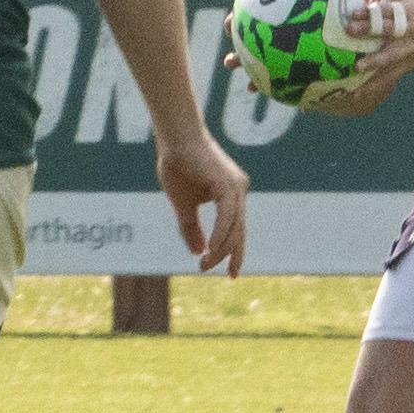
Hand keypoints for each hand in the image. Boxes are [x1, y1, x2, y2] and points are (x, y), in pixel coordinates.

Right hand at [155, 130, 248, 275]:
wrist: (174, 138)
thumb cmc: (178, 165)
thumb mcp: (183, 205)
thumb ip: (191, 228)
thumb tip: (197, 252)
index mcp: (231, 195)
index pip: (236, 229)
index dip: (234, 252)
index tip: (230, 274)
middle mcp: (238, 191)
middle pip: (239, 232)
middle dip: (230, 256)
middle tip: (218, 274)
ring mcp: (236, 186)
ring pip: (234, 227)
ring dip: (220, 249)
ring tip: (205, 265)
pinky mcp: (227, 184)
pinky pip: (228, 216)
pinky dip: (220, 234)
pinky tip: (212, 249)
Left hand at [345, 0, 413, 98]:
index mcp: (406, 12)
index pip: (387, 11)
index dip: (371, 12)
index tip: (352, 12)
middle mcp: (407, 31)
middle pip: (386, 31)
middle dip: (369, 32)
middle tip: (349, 32)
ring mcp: (408, 50)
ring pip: (390, 57)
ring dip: (375, 62)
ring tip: (358, 67)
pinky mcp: (408, 65)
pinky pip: (389, 77)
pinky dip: (373, 86)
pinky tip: (356, 93)